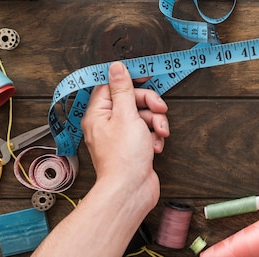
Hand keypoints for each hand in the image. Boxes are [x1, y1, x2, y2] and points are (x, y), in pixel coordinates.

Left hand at [81, 61, 169, 207]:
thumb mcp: (126, 115)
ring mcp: (120, 137)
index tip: (145, 78)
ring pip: (143, 117)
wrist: (131, 190)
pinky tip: (155, 146)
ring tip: (159, 133)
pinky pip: (147, 132)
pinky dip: (154, 137)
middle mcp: (107, 124)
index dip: (129, 81)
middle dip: (149, 104)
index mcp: (98, 114)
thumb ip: (123, 89)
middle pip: (131, 100)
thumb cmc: (124, 158)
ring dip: (156, 122)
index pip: (111, 87)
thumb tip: (115, 67)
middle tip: (160, 109)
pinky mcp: (133, 148)